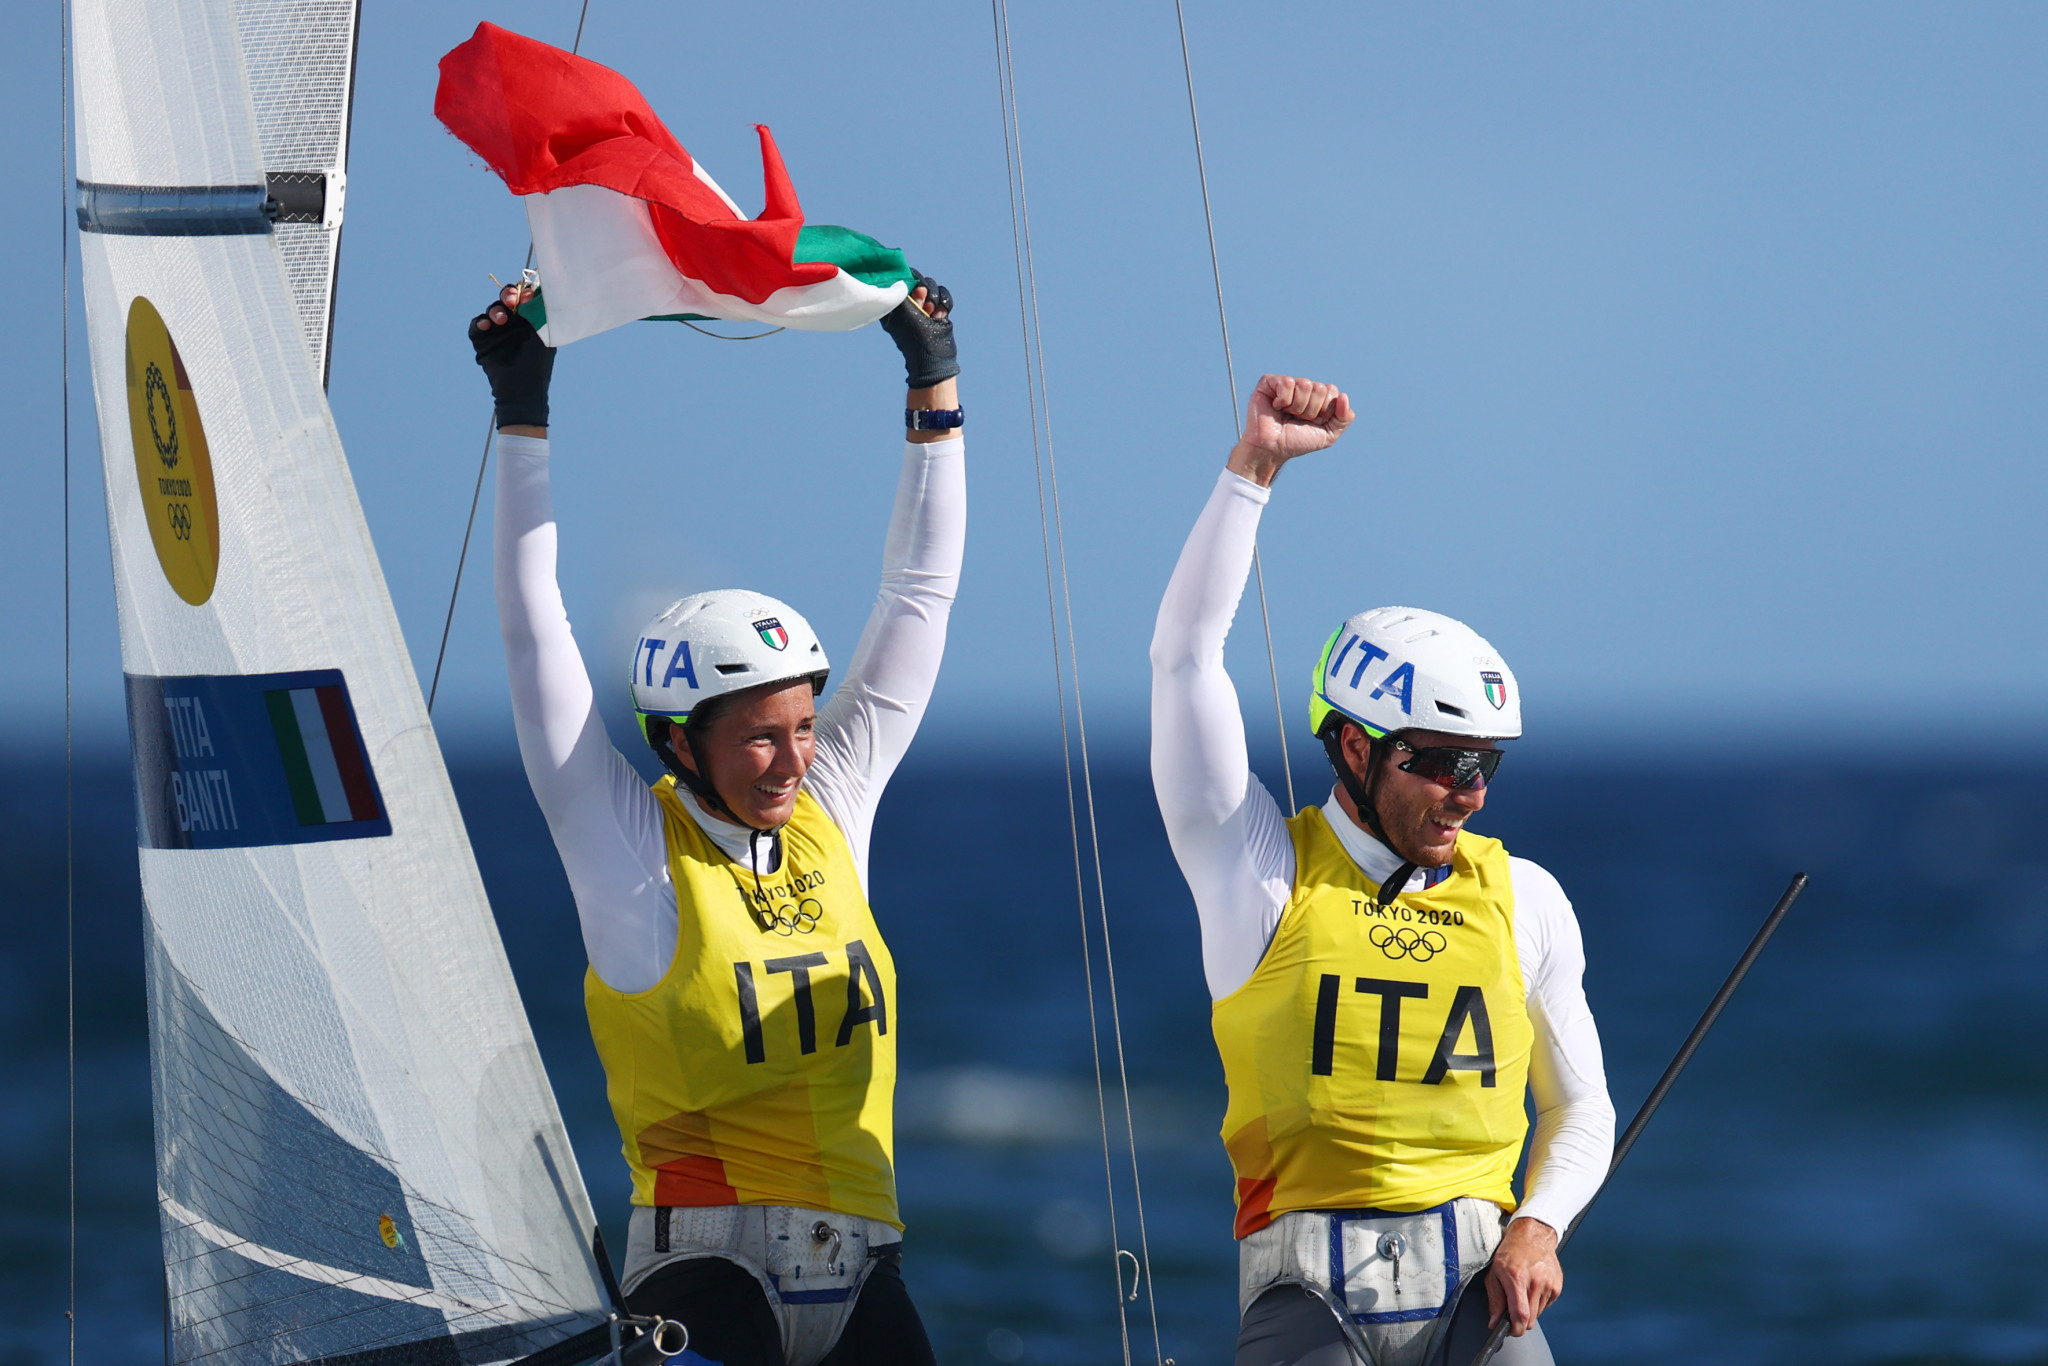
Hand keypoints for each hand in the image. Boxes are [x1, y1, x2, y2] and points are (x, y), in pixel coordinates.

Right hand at [469, 283, 554, 431]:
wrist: (522, 389)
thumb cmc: (537, 364)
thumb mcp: (543, 337)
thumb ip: (540, 315)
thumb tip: (538, 292)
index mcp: (528, 320)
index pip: (522, 299)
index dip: (523, 294)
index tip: (526, 296)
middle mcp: (512, 323)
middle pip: (505, 300)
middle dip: (507, 296)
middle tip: (510, 300)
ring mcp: (496, 331)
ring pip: (492, 311)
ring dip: (496, 311)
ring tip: (502, 319)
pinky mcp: (482, 341)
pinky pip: (476, 326)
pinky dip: (480, 323)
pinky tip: (486, 325)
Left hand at [880, 273, 957, 389]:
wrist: (933, 356)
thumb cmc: (914, 335)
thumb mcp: (904, 311)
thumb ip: (902, 291)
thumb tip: (906, 276)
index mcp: (896, 304)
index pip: (903, 280)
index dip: (911, 282)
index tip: (916, 292)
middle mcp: (910, 303)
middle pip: (920, 281)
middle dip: (925, 292)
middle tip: (925, 305)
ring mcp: (925, 307)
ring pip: (934, 287)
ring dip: (936, 299)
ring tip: (933, 313)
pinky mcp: (938, 310)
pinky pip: (944, 296)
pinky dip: (945, 304)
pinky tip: (941, 316)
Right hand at [1226, 374, 1352, 486]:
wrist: (1272, 450)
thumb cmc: (1296, 442)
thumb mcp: (1328, 435)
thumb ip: (1344, 418)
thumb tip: (1343, 396)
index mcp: (1317, 397)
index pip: (1332, 391)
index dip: (1324, 410)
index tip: (1312, 422)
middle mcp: (1303, 388)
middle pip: (1319, 388)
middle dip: (1311, 410)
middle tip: (1297, 419)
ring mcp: (1286, 384)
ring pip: (1305, 385)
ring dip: (1297, 407)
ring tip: (1286, 415)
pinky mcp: (1269, 382)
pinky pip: (1287, 383)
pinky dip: (1283, 400)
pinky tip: (1275, 407)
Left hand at [1484, 1217, 1562, 1337]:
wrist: (1533, 1236)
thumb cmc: (1510, 1252)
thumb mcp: (1494, 1273)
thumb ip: (1495, 1300)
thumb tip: (1494, 1322)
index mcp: (1517, 1278)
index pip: (1520, 1315)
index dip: (1515, 1329)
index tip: (1510, 1330)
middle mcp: (1535, 1282)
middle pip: (1530, 1319)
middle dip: (1520, 1321)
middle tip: (1512, 1309)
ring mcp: (1549, 1284)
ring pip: (1538, 1314)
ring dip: (1529, 1310)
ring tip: (1522, 1292)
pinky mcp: (1557, 1286)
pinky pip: (1546, 1305)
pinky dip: (1538, 1302)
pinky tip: (1532, 1287)